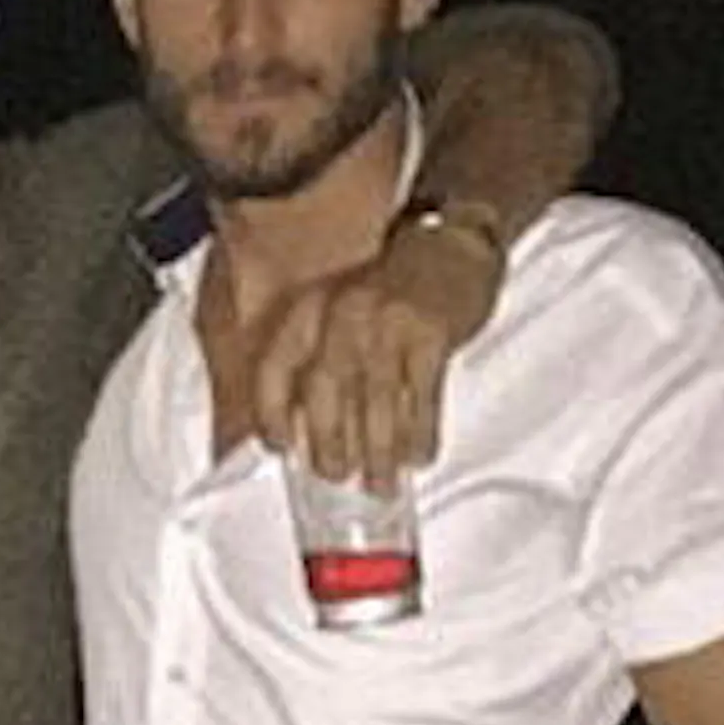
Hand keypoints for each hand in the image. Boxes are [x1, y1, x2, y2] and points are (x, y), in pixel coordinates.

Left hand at [252, 217, 500, 490]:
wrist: (452, 241)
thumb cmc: (394, 286)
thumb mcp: (342, 309)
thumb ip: (321, 358)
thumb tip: (307, 429)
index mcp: (314, 308)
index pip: (276, 367)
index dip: (271, 413)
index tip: (277, 446)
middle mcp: (343, 313)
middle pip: (326, 392)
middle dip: (329, 444)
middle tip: (335, 475)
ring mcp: (388, 322)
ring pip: (376, 403)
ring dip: (378, 452)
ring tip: (380, 482)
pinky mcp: (431, 333)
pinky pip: (422, 397)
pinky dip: (420, 434)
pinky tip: (419, 455)